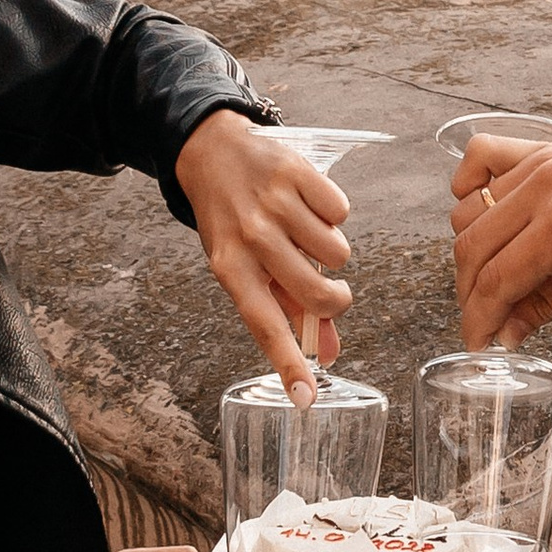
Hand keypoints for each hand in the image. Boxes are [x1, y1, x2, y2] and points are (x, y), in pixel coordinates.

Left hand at [175, 109, 352, 403]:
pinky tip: (309, 205)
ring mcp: (273, 203)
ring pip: (336, 252)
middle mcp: (251, 238)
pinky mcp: (295, 171)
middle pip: (314, 293)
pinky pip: (340, 211)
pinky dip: (333, 214)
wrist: (211, 153)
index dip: (288, 363)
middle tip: (333, 294)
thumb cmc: (231, 222)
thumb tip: (329, 355)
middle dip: (335, 300)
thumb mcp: (244, 266)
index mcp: (231, 269)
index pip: (265, 327)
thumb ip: (290, 310)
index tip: (306, 398)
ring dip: (332, 251)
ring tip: (307, 236)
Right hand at [450, 129, 551, 347]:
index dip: (479, 320)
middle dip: (470, 293)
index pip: (497, 280)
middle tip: (488, 322)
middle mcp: (543, 184)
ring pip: (470, 209)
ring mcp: (539, 160)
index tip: (479, 345)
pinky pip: (482, 157)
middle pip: (473, 246)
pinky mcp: (541, 147)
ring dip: (472, 251)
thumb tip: (507, 331)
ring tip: (498, 279)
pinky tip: (485, 216)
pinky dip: (469, 187)